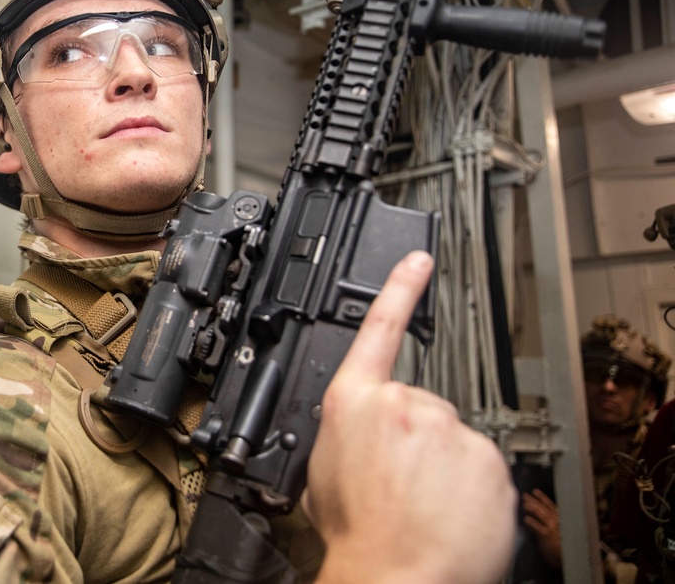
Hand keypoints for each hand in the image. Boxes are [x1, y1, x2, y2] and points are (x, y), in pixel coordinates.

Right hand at [303, 251, 516, 583]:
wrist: (398, 578)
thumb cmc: (355, 536)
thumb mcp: (319, 474)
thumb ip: (340, 436)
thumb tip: (352, 436)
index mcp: (355, 402)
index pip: (380, 328)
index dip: (400, 288)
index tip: (419, 258)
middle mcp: (405, 404)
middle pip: (417, 407)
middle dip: (411, 439)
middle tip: (395, 482)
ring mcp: (452, 429)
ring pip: (451, 440)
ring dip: (440, 467)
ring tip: (419, 506)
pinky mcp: (489, 459)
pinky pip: (479, 468)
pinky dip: (468, 489)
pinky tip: (447, 515)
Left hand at [522, 489, 561, 567]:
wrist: (566, 558)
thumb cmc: (560, 546)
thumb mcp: (557, 531)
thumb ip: (548, 523)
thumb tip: (535, 515)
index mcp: (559, 519)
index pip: (550, 505)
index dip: (542, 497)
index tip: (535, 491)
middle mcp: (556, 522)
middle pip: (543, 508)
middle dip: (533, 500)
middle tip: (524, 495)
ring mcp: (552, 529)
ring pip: (541, 514)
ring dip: (532, 508)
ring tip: (524, 504)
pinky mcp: (547, 536)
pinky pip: (537, 527)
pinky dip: (531, 522)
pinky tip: (525, 519)